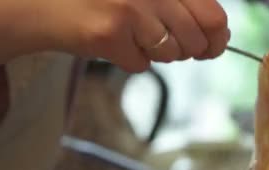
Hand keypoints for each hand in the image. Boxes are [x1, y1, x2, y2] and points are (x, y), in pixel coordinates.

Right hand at [1, 0, 229, 71]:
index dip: (217, 39)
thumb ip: (185, 6)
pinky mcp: (110, 33)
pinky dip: (129, 60)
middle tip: (162, 41)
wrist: (47, 1)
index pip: (214, 16)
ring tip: (130, 34)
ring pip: (170, 54)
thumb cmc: (107, 0)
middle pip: (195, 41)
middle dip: (186, 50)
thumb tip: (221, 36)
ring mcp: (131, 9)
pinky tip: (113, 41)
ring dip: (155, 53)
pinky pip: (141, 64)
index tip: (212, 47)